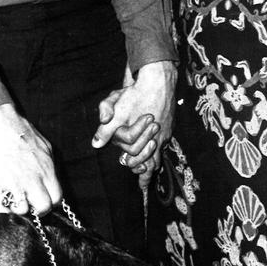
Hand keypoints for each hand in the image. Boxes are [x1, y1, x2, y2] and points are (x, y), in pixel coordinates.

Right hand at [0, 104, 62, 215]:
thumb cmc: (21, 133)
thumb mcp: (46, 147)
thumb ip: (50, 167)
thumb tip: (52, 181)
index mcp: (46, 171)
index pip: (57, 198)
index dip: (51, 200)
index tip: (44, 197)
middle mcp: (31, 180)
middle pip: (43, 207)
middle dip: (38, 207)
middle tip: (31, 200)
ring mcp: (13, 184)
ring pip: (22, 210)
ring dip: (19, 207)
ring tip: (16, 197)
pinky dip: (1, 206)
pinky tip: (3, 195)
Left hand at [92, 60, 176, 189]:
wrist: (158, 80)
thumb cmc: (136, 94)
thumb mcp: (116, 110)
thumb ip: (106, 129)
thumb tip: (96, 144)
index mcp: (141, 137)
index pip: (139, 159)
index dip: (136, 169)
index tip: (140, 185)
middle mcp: (156, 138)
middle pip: (152, 161)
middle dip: (147, 172)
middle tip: (144, 182)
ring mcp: (164, 133)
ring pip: (160, 154)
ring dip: (153, 164)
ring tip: (150, 175)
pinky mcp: (170, 125)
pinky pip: (165, 142)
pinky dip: (159, 150)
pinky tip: (157, 150)